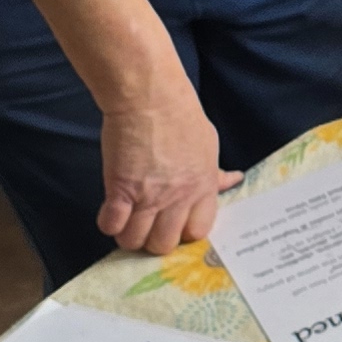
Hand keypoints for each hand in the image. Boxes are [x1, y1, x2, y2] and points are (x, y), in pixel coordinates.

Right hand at [96, 74, 236, 258]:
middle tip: (146, 226)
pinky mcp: (121, 189)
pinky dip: (108, 223)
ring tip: (126, 221)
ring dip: (128, 235)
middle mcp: (178, 197)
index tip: (174, 225)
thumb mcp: (208, 144)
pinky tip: (110, 211)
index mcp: (203, 187)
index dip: (184, 233)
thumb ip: (216, 171)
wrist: (150, 97)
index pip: (198, 231)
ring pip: (136, 240)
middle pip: (165, 243)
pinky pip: (112, 224)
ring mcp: (148, 196)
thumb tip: (233, 180)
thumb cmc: (180, 114)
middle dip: (153, 241)